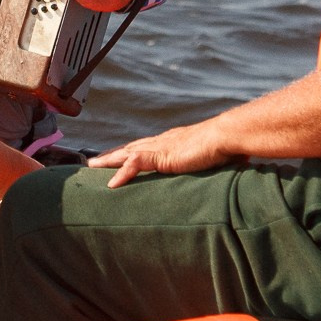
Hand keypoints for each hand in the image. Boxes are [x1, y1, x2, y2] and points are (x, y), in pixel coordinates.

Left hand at [89, 119, 235, 187]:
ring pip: (126, 153)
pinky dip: (122, 173)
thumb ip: (214, 164)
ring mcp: (161, 147)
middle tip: (95, 160)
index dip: (131, 151)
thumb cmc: (229, 146)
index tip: (119, 156)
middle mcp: (163, 141)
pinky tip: (111, 184)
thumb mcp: (216, 158)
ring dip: (108, 160)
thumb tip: (228, 170)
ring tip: (92, 167)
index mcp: (174, 142)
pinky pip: (135, 164)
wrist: (229, 137)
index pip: (146, 146)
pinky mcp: (162, 155)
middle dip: (113, 154)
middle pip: (131, 147)